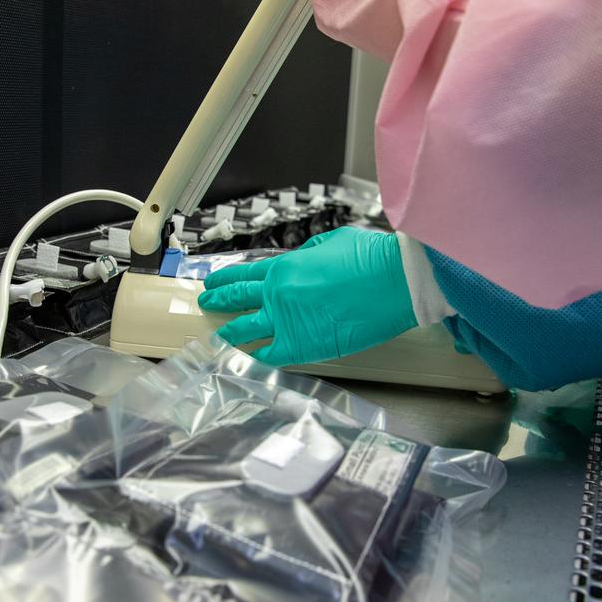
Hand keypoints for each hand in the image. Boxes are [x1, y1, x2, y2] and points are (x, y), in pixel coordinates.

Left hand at [197, 227, 416, 364]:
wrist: (394, 282)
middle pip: (238, 299)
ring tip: (219, 336)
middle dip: (218, 301)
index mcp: (284, 266)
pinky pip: (270, 354)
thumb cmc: (370, 258)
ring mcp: (286, 322)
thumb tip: (300, 262)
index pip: (244, 274)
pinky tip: (248, 358)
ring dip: (229, 332)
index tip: (214, 281)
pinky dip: (257, 356)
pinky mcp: (302, 346)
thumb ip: (307, 254)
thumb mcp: (330, 242)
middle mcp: (278, 294)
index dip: (226, 279)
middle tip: (207, 302)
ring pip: (245, 330)